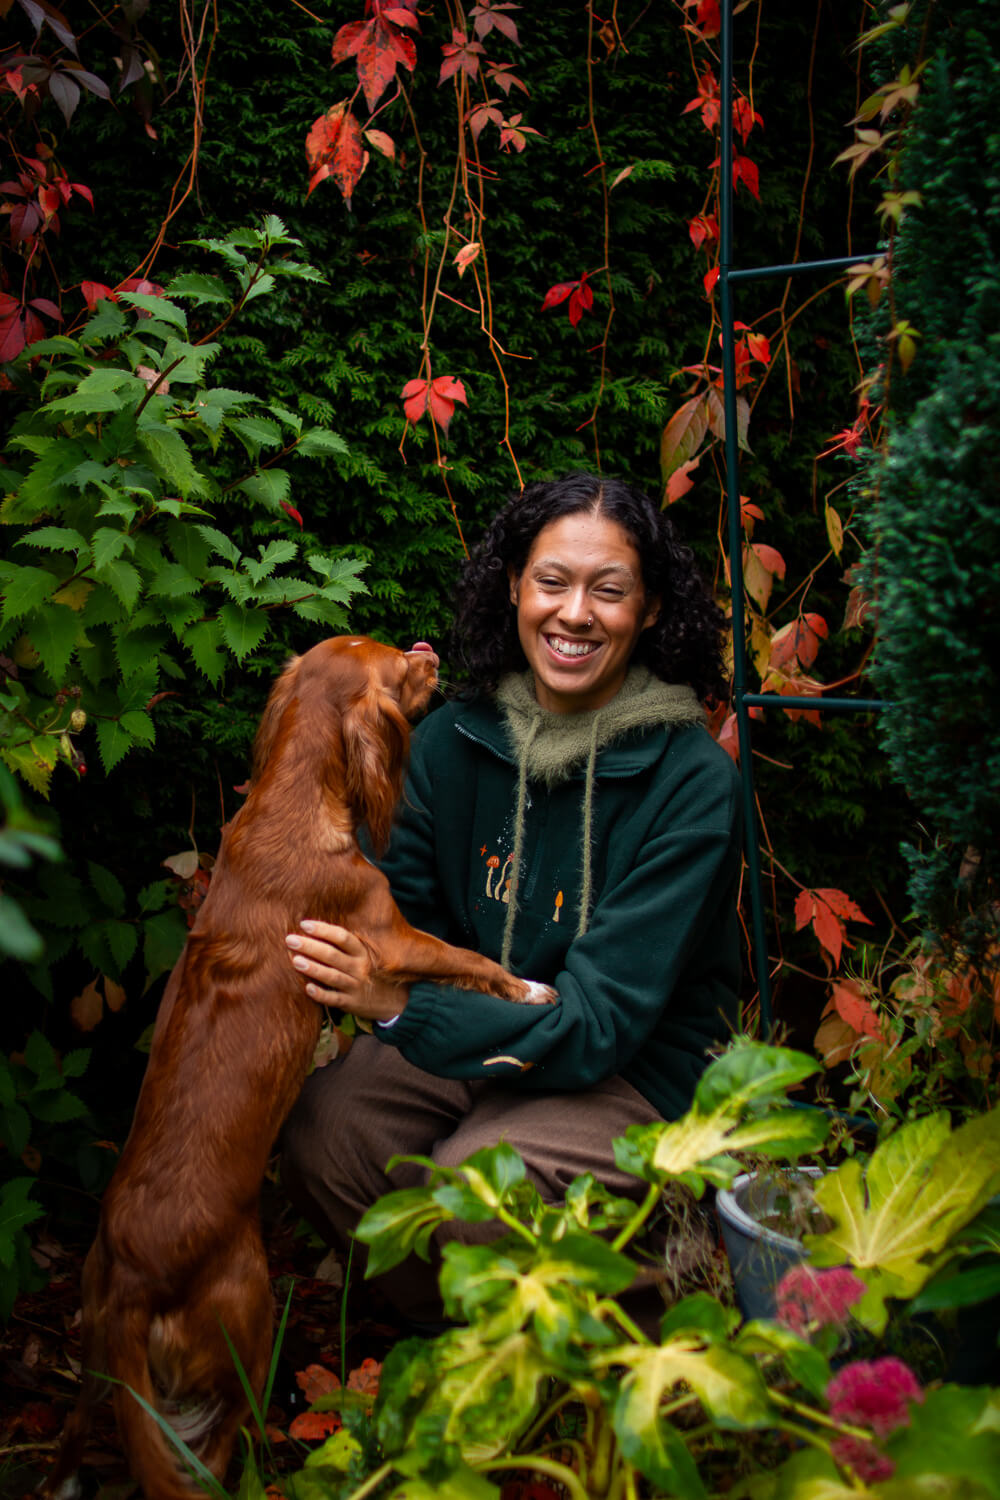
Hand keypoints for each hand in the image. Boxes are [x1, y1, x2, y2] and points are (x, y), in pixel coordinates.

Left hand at [285, 920, 409, 1021]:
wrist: (397, 1002)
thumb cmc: (375, 973)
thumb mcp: (368, 956)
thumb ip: (349, 946)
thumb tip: (319, 930)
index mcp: (363, 953)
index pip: (343, 937)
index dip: (323, 930)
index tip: (304, 924)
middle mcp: (360, 968)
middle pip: (333, 955)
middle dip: (311, 946)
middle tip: (291, 939)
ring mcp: (356, 987)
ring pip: (332, 976)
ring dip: (313, 968)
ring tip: (295, 961)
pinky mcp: (352, 1004)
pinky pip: (335, 999)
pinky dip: (321, 994)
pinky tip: (308, 988)